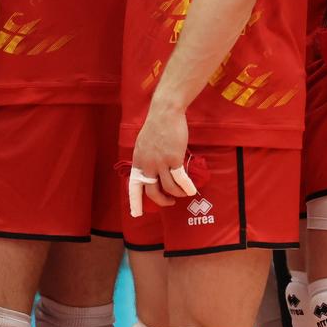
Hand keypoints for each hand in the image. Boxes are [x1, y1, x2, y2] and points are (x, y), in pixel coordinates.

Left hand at [128, 101, 194, 215]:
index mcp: (138, 161)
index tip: (136, 214)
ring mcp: (160, 162)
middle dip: (161, 201)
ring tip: (182, 194)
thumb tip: (149, 171)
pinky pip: (180, 179)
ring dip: (176, 194)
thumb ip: (145, 159)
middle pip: (152, 192)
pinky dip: (186, 187)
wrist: (165, 113)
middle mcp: (147, 164)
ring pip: (168, 188)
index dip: (135, 202)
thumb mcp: (143, 144)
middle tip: (169, 202)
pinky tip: (191, 190)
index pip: (134, 186)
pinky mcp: (174, 159)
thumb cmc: (156, 126)